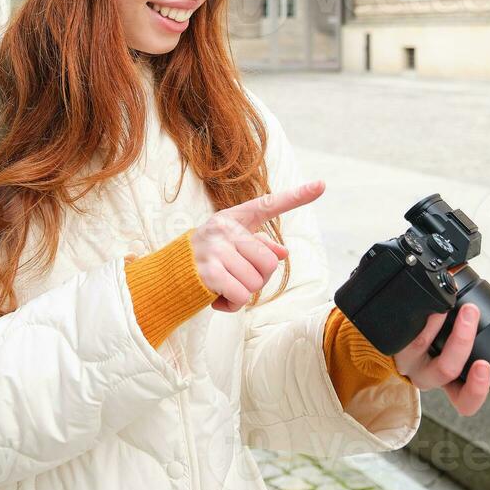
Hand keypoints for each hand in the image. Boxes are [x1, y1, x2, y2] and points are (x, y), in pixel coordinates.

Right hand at [192, 181, 324, 312]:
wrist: (168, 275)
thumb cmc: (207, 260)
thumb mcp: (232, 248)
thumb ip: (258, 248)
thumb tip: (283, 253)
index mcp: (234, 218)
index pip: (268, 204)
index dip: (297, 196)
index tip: (321, 185)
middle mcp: (224, 228)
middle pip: (269, 262)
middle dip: (258, 279)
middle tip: (237, 278)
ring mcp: (215, 249)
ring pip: (256, 282)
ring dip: (244, 294)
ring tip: (224, 287)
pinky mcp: (209, 272)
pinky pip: (241, 296)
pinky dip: (234, 304)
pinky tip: (219, 298)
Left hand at [393, 300, 489, 415]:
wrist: (400, 329)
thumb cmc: (440, 339)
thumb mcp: (467, 341)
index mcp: (451, 382)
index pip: (465, 402)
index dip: (476, 390)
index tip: (484, 365)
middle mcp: (428, 375)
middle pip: (444, 370)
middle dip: (461, 342)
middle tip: (472, 312)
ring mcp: (408, 358)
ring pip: (420, 346)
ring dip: (437, 323)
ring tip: (449, 303)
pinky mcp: (392, 340)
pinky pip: (403, 330)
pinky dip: (418, 315)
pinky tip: (429, 302)